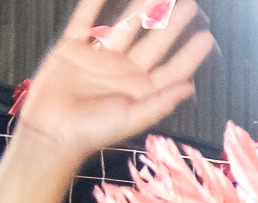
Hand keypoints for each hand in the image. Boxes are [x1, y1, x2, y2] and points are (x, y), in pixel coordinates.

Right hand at [17, 0, 212, 168]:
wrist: (50, 134)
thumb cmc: (91, 133)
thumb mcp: (131, 119)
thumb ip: (161, 102)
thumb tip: (189, 87)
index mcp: (139, 90)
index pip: (171, 68)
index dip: (190, 54)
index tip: (207, 36)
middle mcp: (122, 71)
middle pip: (153, 42)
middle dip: (172, 23)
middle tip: (190, 5)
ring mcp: (99, 57)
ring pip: (125, 26)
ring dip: (142, 8)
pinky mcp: (72, 48)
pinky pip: (84, 20)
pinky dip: (92, 4)